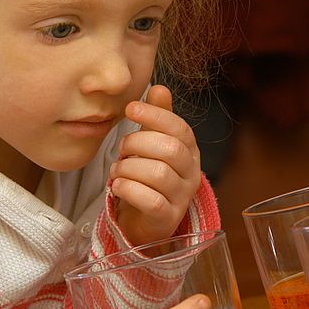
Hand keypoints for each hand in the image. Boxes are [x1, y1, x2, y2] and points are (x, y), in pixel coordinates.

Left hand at [111, 85, 201, 244]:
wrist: (141, 220)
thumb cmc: (146, 179)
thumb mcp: (151, 144)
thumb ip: (157, 119)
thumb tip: (159, 88)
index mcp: (190, 152)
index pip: (180, 128)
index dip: (155, 115)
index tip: (130, 109)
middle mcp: (191, 174)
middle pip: (171, 149)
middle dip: (138, 143)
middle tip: (121, 149)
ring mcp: (181, 199)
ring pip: (159, 174)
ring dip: (129, 168)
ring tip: (116, 171)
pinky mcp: (167, 219)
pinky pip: (152, 201)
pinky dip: (130, 190)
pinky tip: (118, 186)